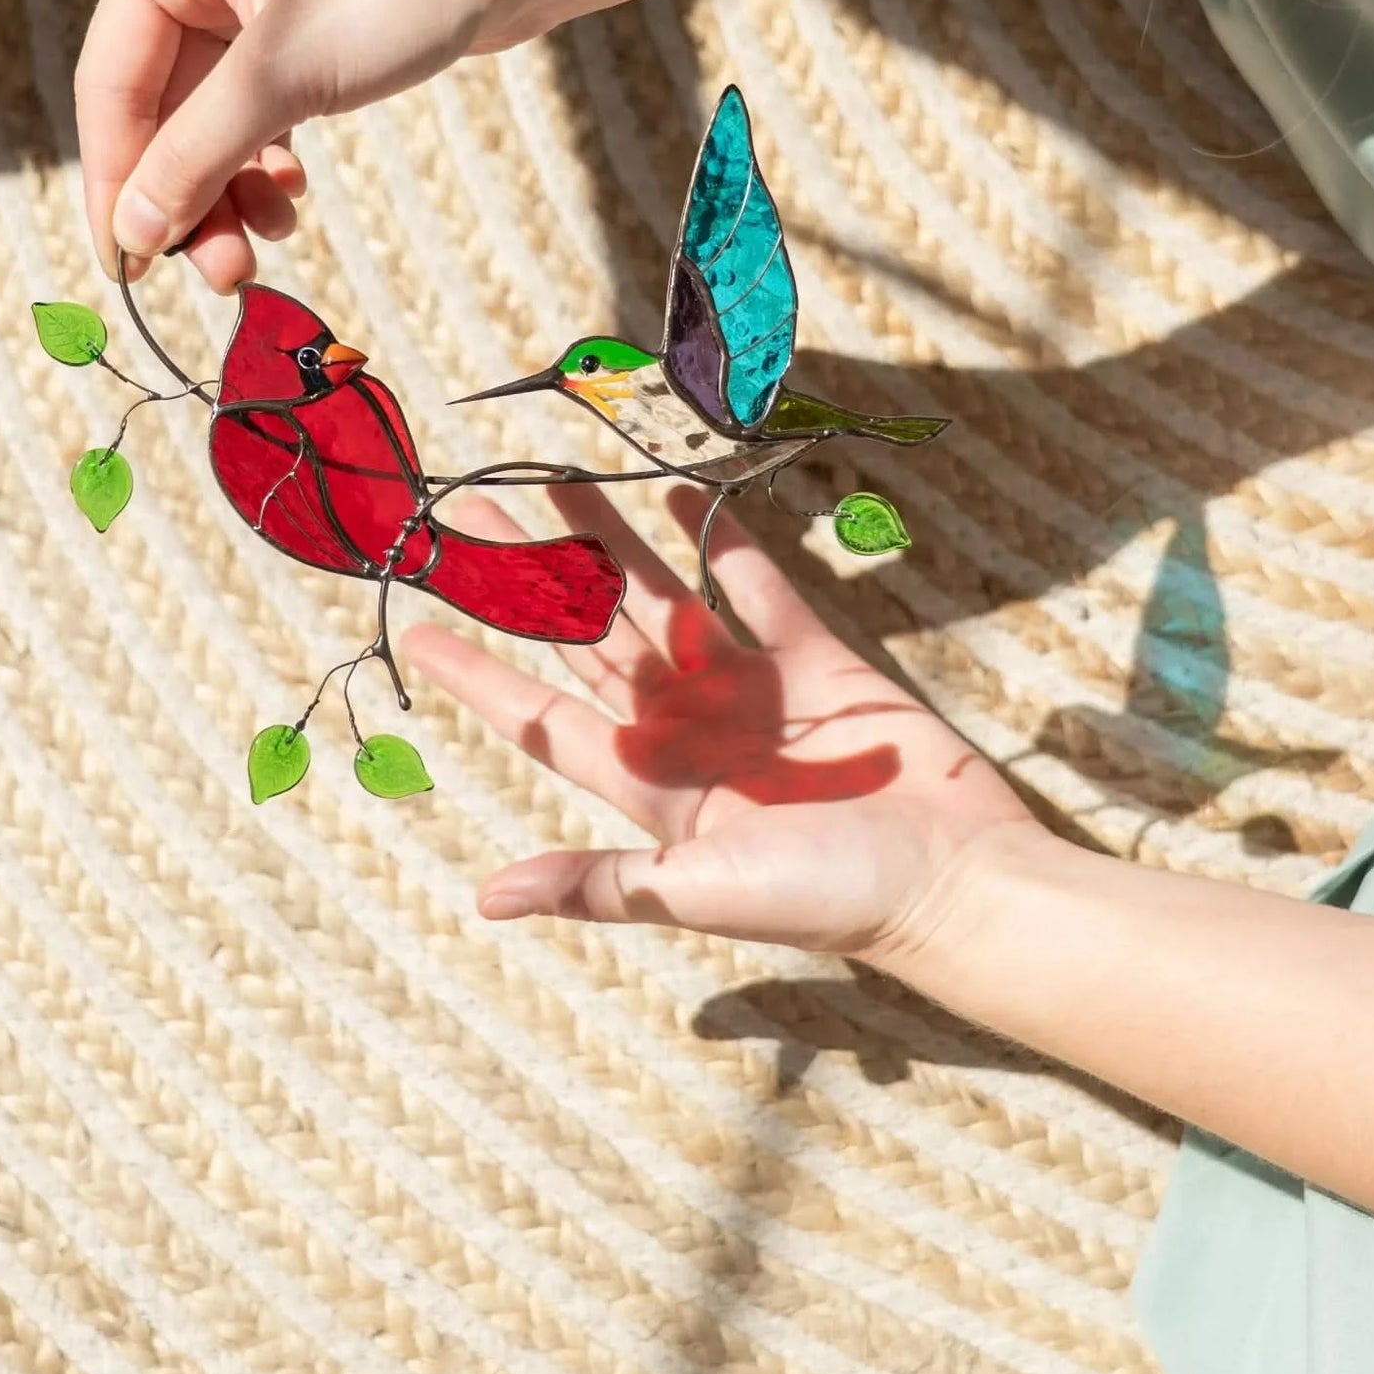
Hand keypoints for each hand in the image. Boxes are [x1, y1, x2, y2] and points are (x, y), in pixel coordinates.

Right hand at [74, 0, 530, 291]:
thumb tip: (132, 236)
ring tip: (259, 253)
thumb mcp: (283, 76)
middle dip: (188, 197)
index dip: (116, 183)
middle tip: (219, 278)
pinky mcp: (297, 23)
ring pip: (208, 118)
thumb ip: (196, 158)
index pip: (111, 83)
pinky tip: (288, 201)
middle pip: (159, 108)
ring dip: (228, 191)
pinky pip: (254, 109)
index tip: (124, 271)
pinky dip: (264, 162)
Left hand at [403, 483, 1035, 960]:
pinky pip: (756, 582)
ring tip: (555, 474)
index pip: (541, 717)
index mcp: (648, 781)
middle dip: (526, 577)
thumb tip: (486, 898)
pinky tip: (676, 494)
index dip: (480, 674)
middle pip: (584, 636)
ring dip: (607, 538)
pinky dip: (719, 538)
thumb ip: (599, 883)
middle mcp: (684, 725)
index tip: (419, 629)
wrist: (954, 880)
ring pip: (660, 594)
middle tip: (468, 512)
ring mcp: (748, 686)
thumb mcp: (699, 892)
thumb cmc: (827, 899)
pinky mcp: (816, 657)